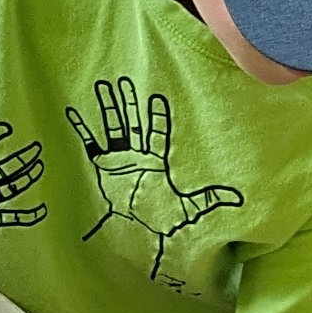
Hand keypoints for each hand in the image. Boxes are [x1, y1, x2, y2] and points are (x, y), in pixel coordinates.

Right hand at [77, 75, 240, 258]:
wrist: (137, 234)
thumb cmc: (163, 220)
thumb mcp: (190, 208)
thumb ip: (211, 199)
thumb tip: (238, 197)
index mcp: (156, 161)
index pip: (158, 134)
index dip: (158, 117)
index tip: (158, 97)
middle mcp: (137, 155)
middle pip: (133, 123)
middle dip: (129, 102)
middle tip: (124, 78)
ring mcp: (118, 159)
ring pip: (114, 128)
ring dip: (109, 108)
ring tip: (103, 85)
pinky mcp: (102, 167)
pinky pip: (91, 144)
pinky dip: (82, 130)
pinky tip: (73, 113)